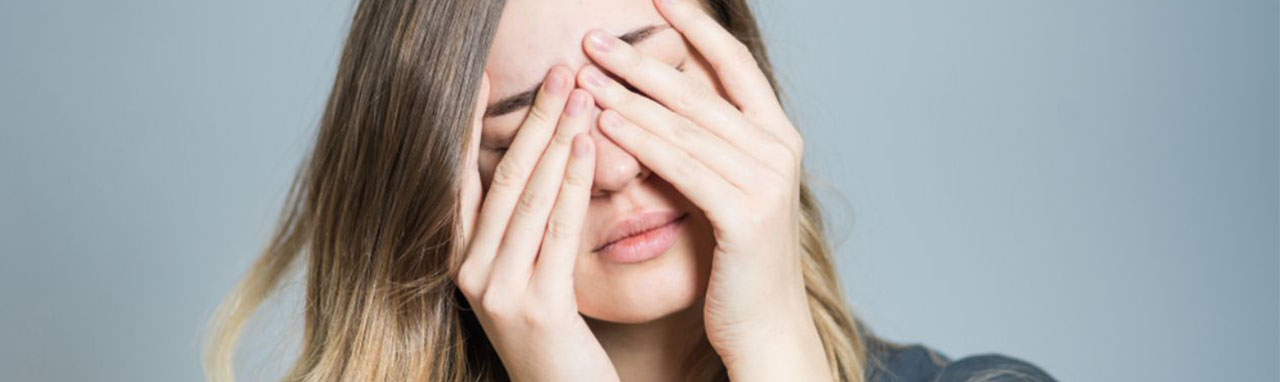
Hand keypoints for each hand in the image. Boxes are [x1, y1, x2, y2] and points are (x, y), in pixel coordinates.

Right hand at [455, 67, 618, 381]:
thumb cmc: (555, 339)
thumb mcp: (527, 276)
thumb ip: (524, 226)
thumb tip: (540, 159)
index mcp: (462, 259)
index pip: (462, 177)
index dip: (471, 124)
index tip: (486, 76)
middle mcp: (470, 272)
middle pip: (502, 177)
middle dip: (534, 120)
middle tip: (560, 70)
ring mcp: (499, 290)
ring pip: (528, 197)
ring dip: (557, 139)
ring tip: (581, 93)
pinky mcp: (538, 307)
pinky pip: (558, 230)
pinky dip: (573, 183)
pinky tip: (588, 148)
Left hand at [576, 0, 831, 379]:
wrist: (765, 326)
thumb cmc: (736, 261)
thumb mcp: (723, 189)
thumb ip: (702, 145)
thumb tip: (651, 99)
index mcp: (777, 136)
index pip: (734, 65)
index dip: (695, 29)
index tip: (657, 0)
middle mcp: (779, 149)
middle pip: (699, 91)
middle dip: (641, 60)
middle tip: (592, 37)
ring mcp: (767, 180)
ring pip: (685, 126)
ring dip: (628, 96)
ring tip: (584, 74)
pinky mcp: (746, 214)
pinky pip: (682, 166)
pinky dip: (642, 141)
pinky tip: (606, 123)